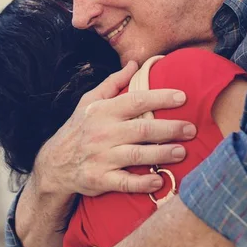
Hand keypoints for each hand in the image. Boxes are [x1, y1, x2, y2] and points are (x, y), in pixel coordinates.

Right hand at [36, 61, 195, 196]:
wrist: (55, 164)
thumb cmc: (79, 129)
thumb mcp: (89, 102)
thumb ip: (113, 83)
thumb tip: (135, 64)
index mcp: (103, 111)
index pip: (136, 101)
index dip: (161, 98)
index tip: (183, 97)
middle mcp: (103, 133)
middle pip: (142, 129)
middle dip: (170, 128)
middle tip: (191, 129)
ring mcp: (101, 157)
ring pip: (137, 155)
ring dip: (162, 153)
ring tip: (182, 151)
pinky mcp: (100, 179)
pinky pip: (125, 182)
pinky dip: (143, 182)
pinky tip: (160, 181)